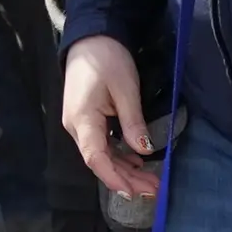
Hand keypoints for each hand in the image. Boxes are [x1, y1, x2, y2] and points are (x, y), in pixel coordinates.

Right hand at [61, 32, 156, 198]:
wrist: (91, 39)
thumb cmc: (107, 59)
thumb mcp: (125, 88)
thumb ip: (132, 121)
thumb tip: (143, 150)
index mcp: (82, 119)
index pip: (95, 158)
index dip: (113, 178)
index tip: (133, 192)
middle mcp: (76, 127)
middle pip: (100, 161)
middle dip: (126, 179)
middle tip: (154, 190)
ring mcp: (80, 125)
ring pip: (102, 156)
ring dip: (125, 170)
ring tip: (151, 181)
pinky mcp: (87, 121)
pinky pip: (102, 145)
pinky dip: (120, 157)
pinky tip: (138, 164)